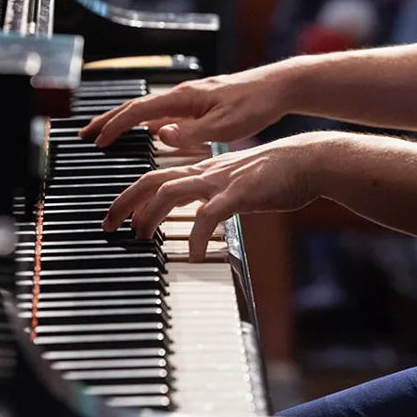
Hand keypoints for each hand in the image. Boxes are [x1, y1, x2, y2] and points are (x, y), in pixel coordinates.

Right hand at [78, 68, 291, 147]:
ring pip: (147, 109)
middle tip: (85, 134)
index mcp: (184, 98)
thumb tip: (159, 135)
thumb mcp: (224, 125)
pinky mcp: (198, 104)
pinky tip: (145, 133)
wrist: (278, 87)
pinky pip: (162, 113)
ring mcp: (189, 99)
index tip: (98, 140)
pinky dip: (144, 122)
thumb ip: (190, 133)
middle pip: (134, 107)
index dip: (115, 125)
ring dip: (123, 121)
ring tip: (105, 133)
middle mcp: (182, 95)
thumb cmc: (255, 105)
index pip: (138, 111)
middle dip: (107, 120)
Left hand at [102, 132, 343, 260]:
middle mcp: (206, 173)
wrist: (308, 160)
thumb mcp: (236, 184)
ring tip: (142, 240)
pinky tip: (195, 255)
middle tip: (108, 226)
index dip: (131, 194)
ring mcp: (221, 181)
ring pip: (172, 192)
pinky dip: (198, 235)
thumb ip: (215, 196)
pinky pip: (210, 215)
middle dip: (125, 202)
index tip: (116, 216)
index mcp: (203, 171)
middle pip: (153, 181)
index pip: (156, 177)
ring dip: (150, 216)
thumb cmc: (276, 175)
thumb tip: (201, 214)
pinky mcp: (240, 193)